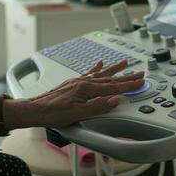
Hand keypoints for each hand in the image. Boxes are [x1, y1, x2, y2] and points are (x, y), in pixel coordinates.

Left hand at [9, 60, 144, 127]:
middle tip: (140, 73)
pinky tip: (100, 63)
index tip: (140, 82)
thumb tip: (115, 100)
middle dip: (126, 77)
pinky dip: (96, 68)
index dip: (128, 86)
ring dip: (114, 69)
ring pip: (101, 74)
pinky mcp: (73, 83)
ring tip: (125, 62)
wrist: (35, 109)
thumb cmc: (53, 112)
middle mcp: (84, 82)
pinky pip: (89, 73)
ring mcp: (78, 82)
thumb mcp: (77, 113)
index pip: (113, 88)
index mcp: (86, 89)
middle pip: (110, 79)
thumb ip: (97, 106)